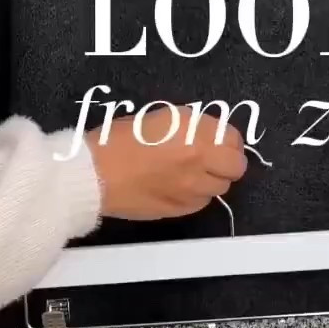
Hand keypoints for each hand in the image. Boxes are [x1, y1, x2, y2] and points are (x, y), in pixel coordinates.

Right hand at [87, 109, 246, 221]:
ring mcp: (192, 188)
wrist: (93, 175)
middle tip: (211, 159)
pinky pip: (201, 203)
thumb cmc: (116, 140)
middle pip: (236, 167)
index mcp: (193, 131)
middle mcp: (199, 160)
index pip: (233, 139)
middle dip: (227, 161)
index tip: (218, 141)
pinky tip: (177, 188)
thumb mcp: (157, 118)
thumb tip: (207, 135)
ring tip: (190, 174)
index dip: (227, 140)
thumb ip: (189, 127)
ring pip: (220, 187)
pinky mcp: (180, 209)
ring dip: (211, 179)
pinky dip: (196, 195)